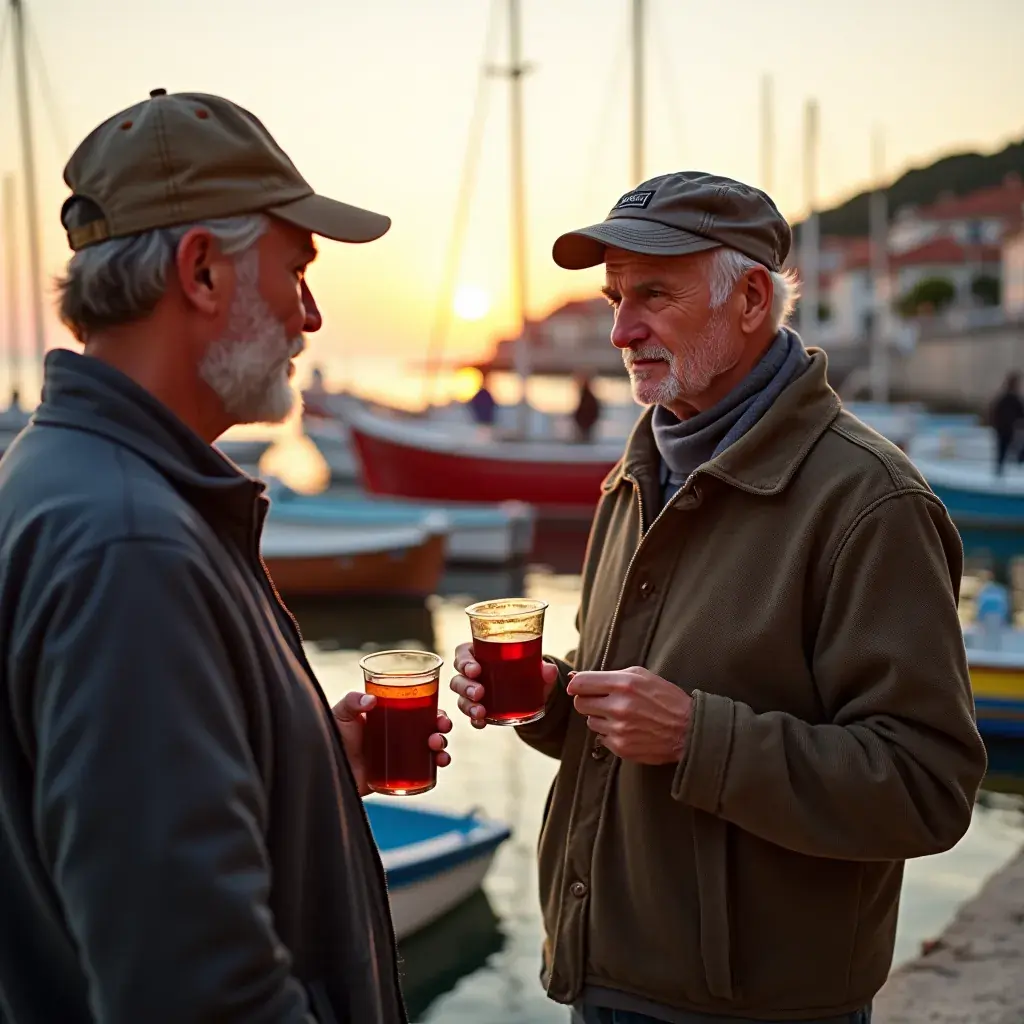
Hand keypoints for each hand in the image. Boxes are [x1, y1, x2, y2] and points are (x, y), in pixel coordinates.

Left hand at [332, 692, 452, 796]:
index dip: (434, 711)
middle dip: (441, 730)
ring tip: (438, 752)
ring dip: (441, 750)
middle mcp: (398, 736)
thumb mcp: (341, 713)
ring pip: (429, 752)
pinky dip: (434, 771)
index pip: (419, 710)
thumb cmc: (331, 735)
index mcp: (390, 717)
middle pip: (429, 730)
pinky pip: (420, 774)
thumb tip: (371, 700)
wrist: (325, 768)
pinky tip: (437, 768)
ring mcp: (398, 756)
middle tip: (440, 732)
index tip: (440, 713)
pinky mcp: (395, 776)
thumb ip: (352, 701)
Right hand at [449, 641, 558, 728]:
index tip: (476, 669)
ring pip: (460, 697)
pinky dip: (474, 719)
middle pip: (458, 676)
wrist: (532, 691)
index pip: (463, 653)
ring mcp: (472, 692)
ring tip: (481, 711)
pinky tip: (481, 723)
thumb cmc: (526, 669)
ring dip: (468, 704)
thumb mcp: (535, 667)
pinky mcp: (477, 708)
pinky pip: (470, 715)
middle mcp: (471, 672)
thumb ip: (542, 668)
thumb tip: (549, 670)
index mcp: (480, 653)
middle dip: (466, 686)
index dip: (464, 661)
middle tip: (480, 692)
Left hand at [566, 666, 692, 763]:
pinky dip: (610, 734)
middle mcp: (619, 706)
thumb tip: (575, 677)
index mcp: (623, 684)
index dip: (576, 685)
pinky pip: (601, 738)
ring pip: (590, 722)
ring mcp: (619, 729)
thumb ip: (608, 675)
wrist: (689, 730)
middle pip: (580, 704)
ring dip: (600, 718)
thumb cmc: (665, 699)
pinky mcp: (621, 747)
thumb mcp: (641, 676)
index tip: (578, 687)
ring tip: (621, 716)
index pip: (581, 683)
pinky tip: (627, 729)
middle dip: (588, 701)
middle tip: (603, 702)